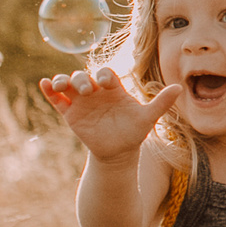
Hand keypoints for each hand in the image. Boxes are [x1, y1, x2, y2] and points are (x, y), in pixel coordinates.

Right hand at [38, 66, 182, 164]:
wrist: (118, 152)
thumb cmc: (134, 132)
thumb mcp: (147, 118)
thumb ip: (161, 102)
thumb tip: (181, 87)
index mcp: (114, 89)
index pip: (106, 74)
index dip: (104, 75)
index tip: (107, 85)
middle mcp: (96, 91)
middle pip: (84, 76)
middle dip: (82, 80)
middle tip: (88, 91)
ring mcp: (81, 101)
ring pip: (67, 84)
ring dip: (62, 81)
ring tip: (61, 85)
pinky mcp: (70, 113)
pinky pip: (56, 99)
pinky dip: (49, 90)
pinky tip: (44, 84)